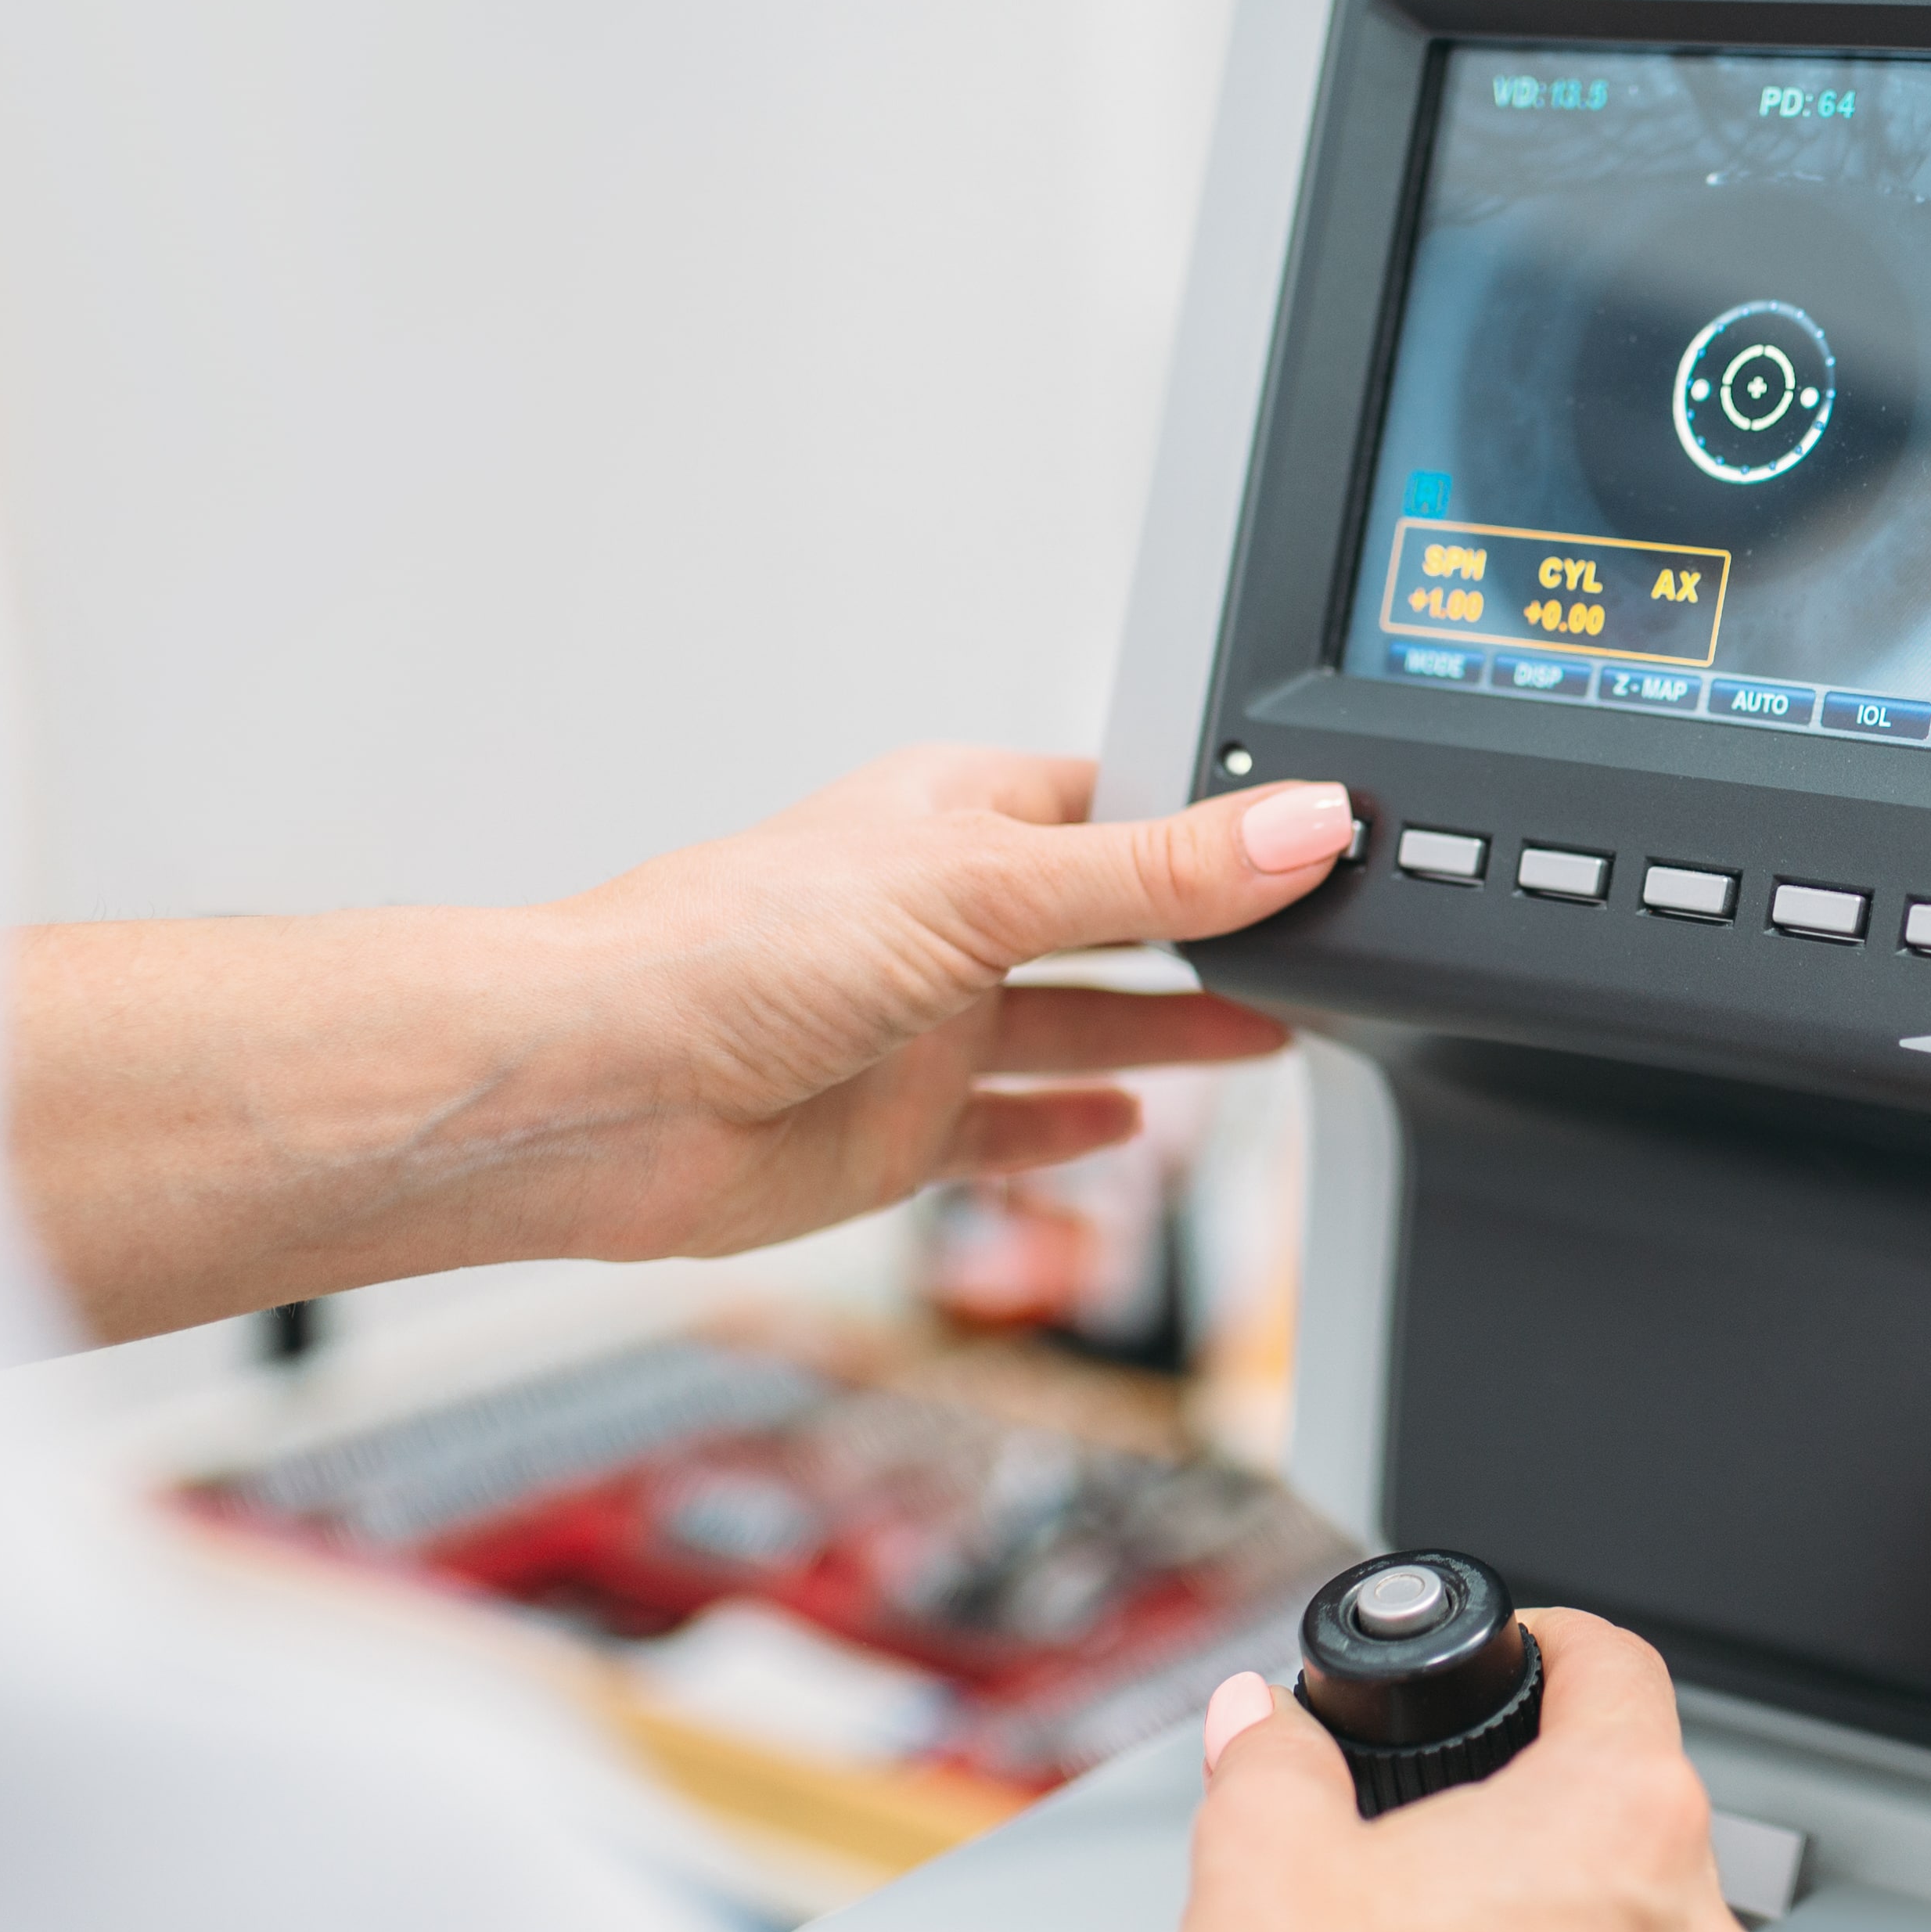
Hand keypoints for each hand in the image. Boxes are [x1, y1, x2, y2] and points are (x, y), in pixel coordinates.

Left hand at [529, 748, 1349, 1261]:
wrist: (601, 1095)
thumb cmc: (731, 950)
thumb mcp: (981, 889)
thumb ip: (1155, 874)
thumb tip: (1304, 825)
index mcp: (958, 814)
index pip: (1122, 802)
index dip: (1218, 821)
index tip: (1325, 840)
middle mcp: (944, 913)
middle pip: (1112, 918)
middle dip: (1211, 929)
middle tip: (1329, 941)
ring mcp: (923, 1024)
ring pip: (1077, 1022)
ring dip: (1171, 1031)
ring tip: (1276, 1029)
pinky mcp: (898, 1129)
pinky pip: (1010, 1129)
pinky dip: (1073, 1130)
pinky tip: (1127, 1128)